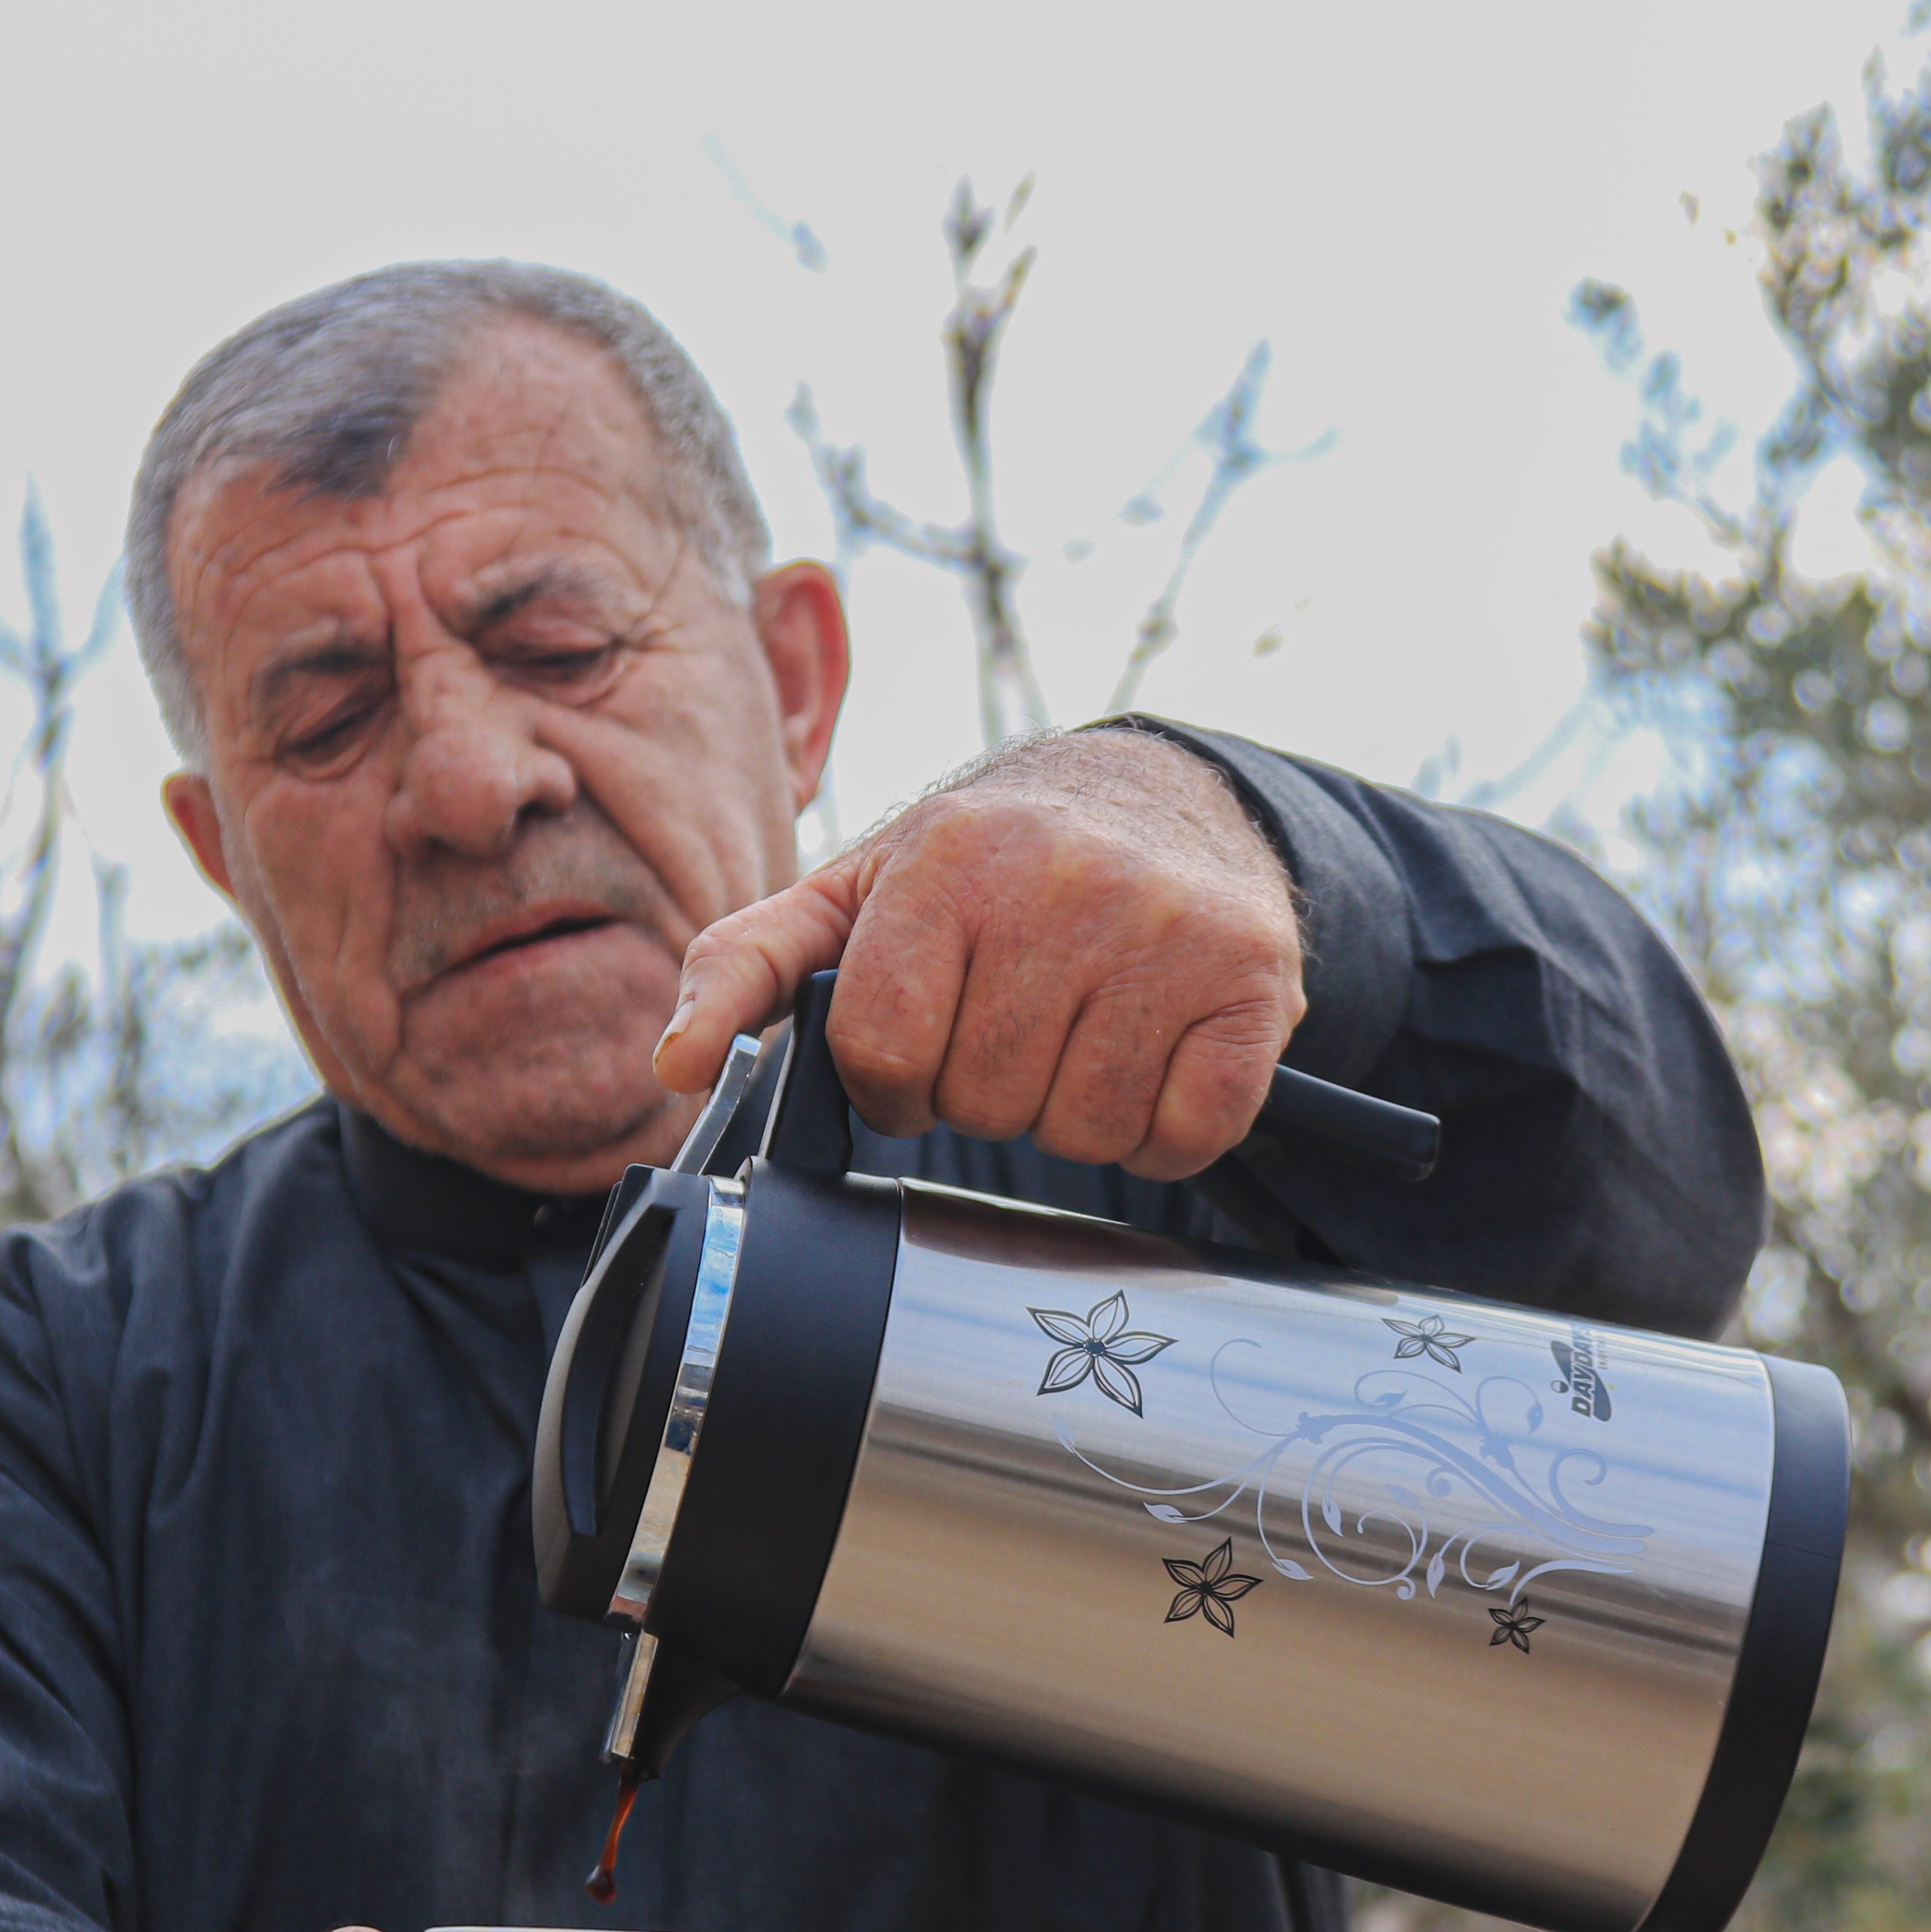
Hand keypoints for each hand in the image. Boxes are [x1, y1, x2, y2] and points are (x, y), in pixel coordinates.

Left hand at [654, 727, 1301, 1181]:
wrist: (1163, 797)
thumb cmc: (990, 864)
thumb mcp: (858, 891)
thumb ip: (749, 963)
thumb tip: (675, 1061)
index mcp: (948, 858)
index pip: (883, 1051)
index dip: (895, 1077)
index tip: (925, 1041)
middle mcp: (1064, 880)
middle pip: (985, 1101)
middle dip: (988, 1091)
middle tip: (1017, 1023)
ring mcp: (1170, 929)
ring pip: (1087, 1130)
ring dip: (1075, 1113)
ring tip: (1082, 1032)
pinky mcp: (1255, 979)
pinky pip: (1186, 1135)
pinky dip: (1165, 1129)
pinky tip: (1153, 1056)